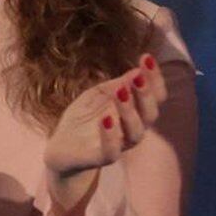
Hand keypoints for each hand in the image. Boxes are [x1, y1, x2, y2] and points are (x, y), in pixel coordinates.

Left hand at [43, 54, 168, 182]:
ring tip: (121, 92)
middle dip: (146, 94)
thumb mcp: (98, 95)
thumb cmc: (83, 119)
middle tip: (138, 76)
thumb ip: (117, 85)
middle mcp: (132, 129)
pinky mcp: (100, 158)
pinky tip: (106, 119)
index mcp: (135, 112)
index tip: (146, 58)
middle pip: (150, 114)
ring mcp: (118, 145)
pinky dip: (110, 135)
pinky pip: (111, 151)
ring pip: (135, 132)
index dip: (154, 78)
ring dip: (130, 111)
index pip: (154, 96)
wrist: (61, 148)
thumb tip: (139, 69)